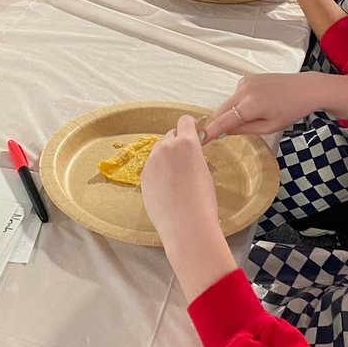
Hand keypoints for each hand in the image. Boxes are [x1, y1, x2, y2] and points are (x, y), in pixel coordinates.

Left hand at [140, 116, 218, 243]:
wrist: (186, 225)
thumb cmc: (202, 201)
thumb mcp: (204, 171)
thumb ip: (193, 155)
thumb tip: (187, 153)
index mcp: (187, 143)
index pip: (184, 121)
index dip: (189, 128)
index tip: (192, 136)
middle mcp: (167, 147)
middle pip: (170, 135)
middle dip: (177, 144)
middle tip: (185, 163)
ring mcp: (152, 161)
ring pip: (159, 151)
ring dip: (166, 158)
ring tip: (175, 179)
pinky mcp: (143, 175)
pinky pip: (151, 166)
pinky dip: (157, 172)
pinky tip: (166, 189)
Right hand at [202, 73, 330, 141]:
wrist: (305, 89)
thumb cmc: (292, 109)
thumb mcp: (269, 127)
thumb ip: (244, 129)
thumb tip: (225, 132)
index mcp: (250, 106)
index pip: (222, 121)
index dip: (209, 132)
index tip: (199, 140)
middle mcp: (244, 91)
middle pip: (220, 111)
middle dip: (221, 123)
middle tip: (231, 133)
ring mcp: (245, 82)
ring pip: (227, 103)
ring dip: (232, 112)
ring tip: (255, 115)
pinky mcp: (247, 78)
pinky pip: (236, 94)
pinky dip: (239, 103)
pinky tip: (257, 104)